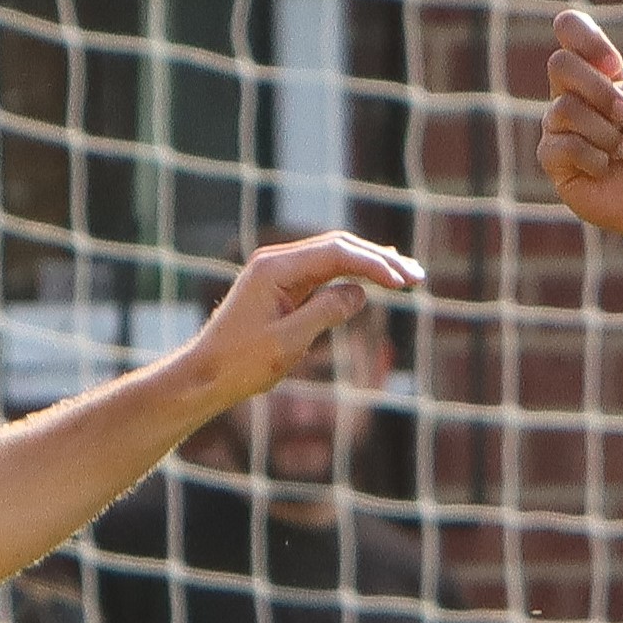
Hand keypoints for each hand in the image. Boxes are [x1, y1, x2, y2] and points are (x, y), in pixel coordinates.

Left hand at [179, 234, 420, 408]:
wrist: (206, 374)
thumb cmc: (241, 362)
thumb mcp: (288, 342)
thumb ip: (325, 312)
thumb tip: (359, 293)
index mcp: (275, 268)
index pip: (336, 253)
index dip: (374, 264)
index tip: (403, 282)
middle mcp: (276, 262)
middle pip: (338, 248)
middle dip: (380, 260)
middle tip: (417, 275)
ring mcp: (278, 272)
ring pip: (334, 258)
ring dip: (370, 265)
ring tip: (407, 275)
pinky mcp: (281, 287)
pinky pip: (324, 273)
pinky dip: (352, 275)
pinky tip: (375, 280)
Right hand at [538, 10, 622, 249]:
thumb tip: (596, 103)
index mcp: (596, 71)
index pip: (570, 28)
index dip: (584, 37)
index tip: (614, 64)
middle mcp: (570, 93)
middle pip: (560, 64)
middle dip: (599, 89)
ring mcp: (557, 126)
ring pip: (566, 109)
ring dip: (605, 132)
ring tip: (622, 150)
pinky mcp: (552, 160)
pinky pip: (563, 145)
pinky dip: (595, 157)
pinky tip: (606, 167)